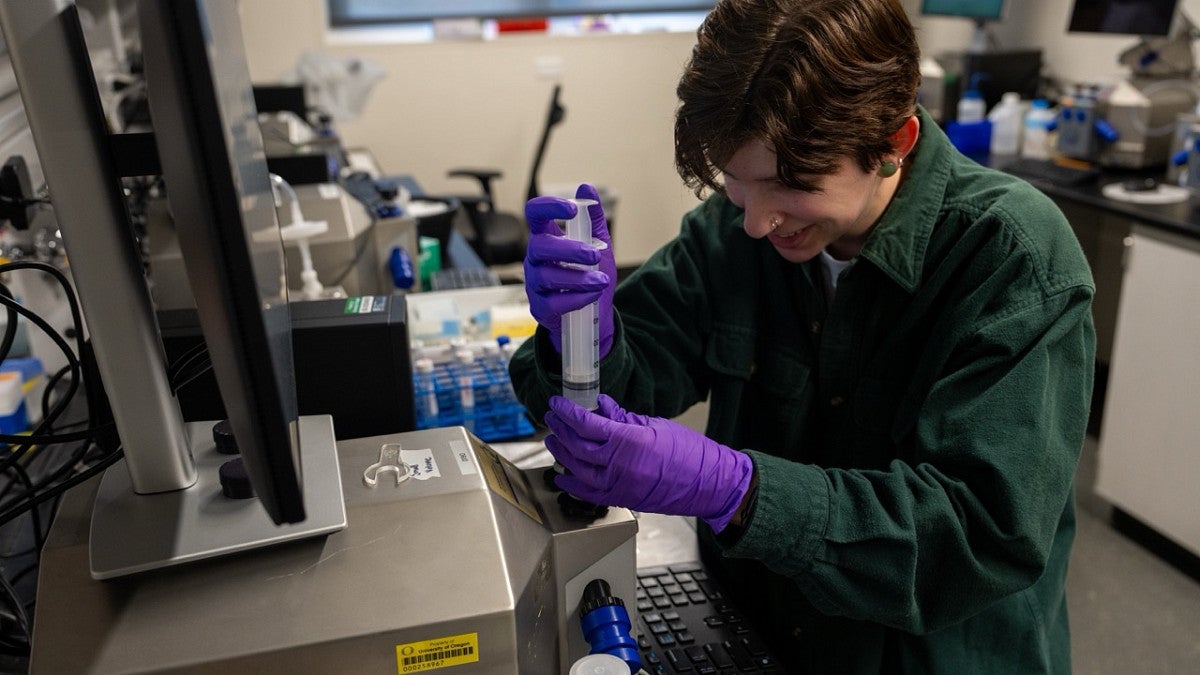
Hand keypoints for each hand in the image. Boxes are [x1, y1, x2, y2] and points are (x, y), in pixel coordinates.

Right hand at [524, 184, 615, 356]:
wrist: (590, 316)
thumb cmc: (589, 276)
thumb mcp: (597, 245)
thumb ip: (592, 219)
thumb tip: (587, 187)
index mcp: (546, 237)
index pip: (535, 213)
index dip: (549, 206)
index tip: (572, 209)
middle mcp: (535, 258)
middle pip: (540, 246)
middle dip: (570, 250)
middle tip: (595, 255)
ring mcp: (534, 283)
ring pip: (548, 276)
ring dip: (579, 278)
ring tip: (602, 280)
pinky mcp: (540, 307)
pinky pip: (554, 301)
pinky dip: (577, 298)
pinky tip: (593, 295)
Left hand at [544, 394, 753, 532]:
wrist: (708, 483)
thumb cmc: (689, 452)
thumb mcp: (655, 425)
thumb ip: (623, 417)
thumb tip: (601, 406)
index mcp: (628, 440)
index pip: (586, 423)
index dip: (567, 412)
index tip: (557, 403)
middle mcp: (618, 464)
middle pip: (576, 445)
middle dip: (560, 429)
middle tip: (552, 418)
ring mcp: (618, 485)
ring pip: (577, 469)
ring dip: (561, 454)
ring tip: (554, 441)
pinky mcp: (622, 499)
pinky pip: (588, 493)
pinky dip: (572, 484)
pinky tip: (563, 475)